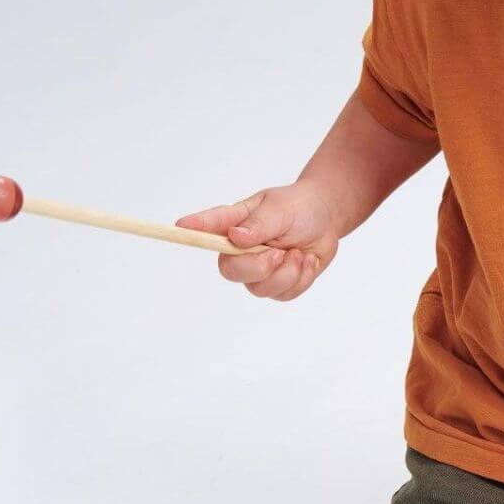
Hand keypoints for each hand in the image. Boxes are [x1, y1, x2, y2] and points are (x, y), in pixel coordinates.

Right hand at [175, 180, 339, 301]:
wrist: (324, 220)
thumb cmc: (297, 208)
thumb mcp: (280, 210)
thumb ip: (259, 224)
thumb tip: (236, 237)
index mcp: (233, 226)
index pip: (207, 230)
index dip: (193, 231)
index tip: (179, 226)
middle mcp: (239, 251)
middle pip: (231, 272)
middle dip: (259, 267)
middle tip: (280, 251)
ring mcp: (257, 271)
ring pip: (261, 288)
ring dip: (288, 272)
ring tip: (299, 252)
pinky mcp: (276, 286)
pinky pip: (284, 294)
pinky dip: (301, 278)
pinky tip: (306, 261)